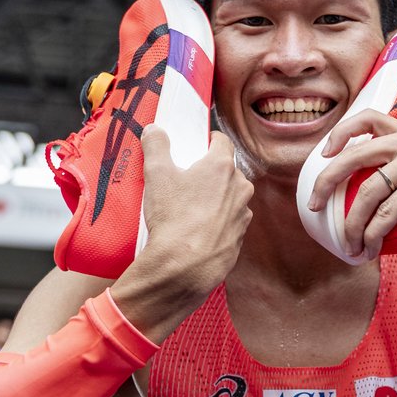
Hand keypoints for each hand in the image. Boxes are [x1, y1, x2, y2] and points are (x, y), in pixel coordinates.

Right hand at [110, 126, 252, 341]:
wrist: (184, 267)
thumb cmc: (173, 218)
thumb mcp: (156, 174)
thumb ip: (156, 146)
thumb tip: (154, 130)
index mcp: (222, 167)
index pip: (222, 141)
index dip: (210, 140)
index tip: (199, 145)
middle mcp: (239, 188)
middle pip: (227, 171)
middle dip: (210, 173)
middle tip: (187, 181)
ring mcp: (243, 214)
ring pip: (230, 198)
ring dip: (215, 199)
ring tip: (189, 209)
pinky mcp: (240, 237)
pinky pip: (229, 222)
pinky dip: (216, 222)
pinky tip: (197, 231)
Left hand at [306, 110, 396, 260]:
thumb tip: (376, 201)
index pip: (367, 118)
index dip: (340, 133)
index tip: (324, 153)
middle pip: (353, 155)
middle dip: (327, 181)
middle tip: (314, 205)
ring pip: (367, 191)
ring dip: (352, 223)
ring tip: (348, 244)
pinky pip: (389, 212)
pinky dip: (374, 233)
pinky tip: (371, 246)